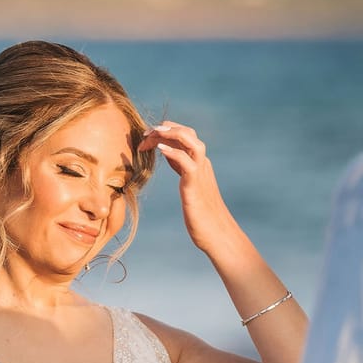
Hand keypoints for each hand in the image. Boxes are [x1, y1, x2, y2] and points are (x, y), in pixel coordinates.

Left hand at [138, 122, 237, 254]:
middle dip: (165, 128)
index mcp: (199, 163)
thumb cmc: (202, 213)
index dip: (164, 132)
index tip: (146, 139)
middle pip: (188, 133)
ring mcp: (200, 174)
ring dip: (171, 133)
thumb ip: (181, 168)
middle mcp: (202, 164)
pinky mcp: (195, 187)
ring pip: (191, 141)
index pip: (184, 136)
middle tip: (145, 134)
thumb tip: (169, 156)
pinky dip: (174, 154)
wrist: (217, 234)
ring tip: (154, 133)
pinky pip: (187, 163)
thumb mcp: (188, 184)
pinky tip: (160, 150)